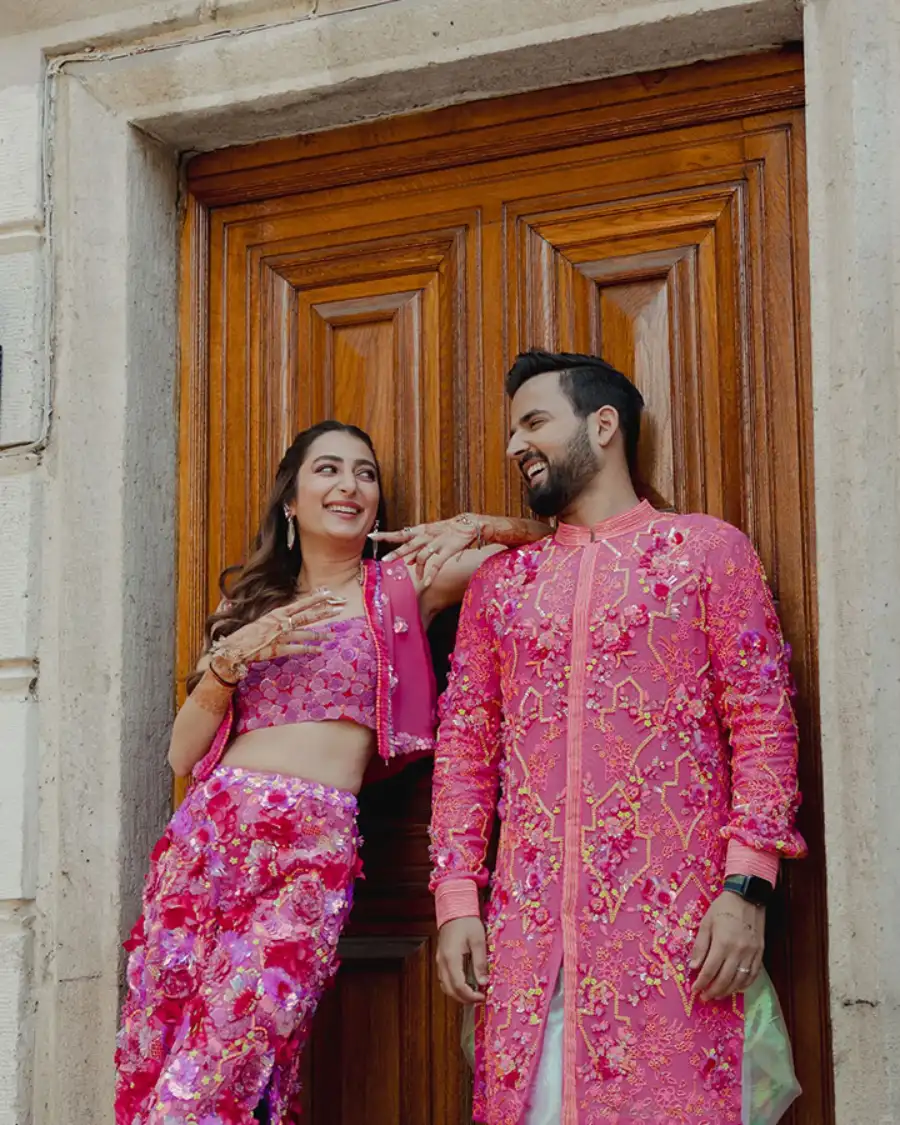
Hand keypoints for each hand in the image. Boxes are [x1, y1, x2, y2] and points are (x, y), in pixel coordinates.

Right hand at [210, 590, 343, 679]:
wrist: (234, 648)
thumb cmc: (247, 635)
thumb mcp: (263, 621)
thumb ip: (278, 619)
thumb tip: (289, 617)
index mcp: (277, 613)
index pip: (300, 604)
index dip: (315, 599)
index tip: (328, 594)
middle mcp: (281, 623)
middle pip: (307, 616)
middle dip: (324, 612)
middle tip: (339, 609)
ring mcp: (280, 636)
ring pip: (305, 634)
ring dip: (320, 634)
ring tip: (332, 635)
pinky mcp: (279, 649)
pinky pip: (298, 649)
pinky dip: (310, 649)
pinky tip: (320, 650)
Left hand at [372, 515, 484, 585]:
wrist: (471, 524)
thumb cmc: (448, 531)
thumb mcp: (431, 537)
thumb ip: (418, 548)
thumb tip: (407, 561)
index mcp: (421, 531)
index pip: (400, 533)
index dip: (386, 535)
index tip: (371, 535)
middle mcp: (427, 535)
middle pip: (408, 545)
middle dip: (396, 553)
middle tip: (384, 560)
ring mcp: (437, 542)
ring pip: (422, 555)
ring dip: (417, 568)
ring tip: (415, 578)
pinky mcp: (448, 549)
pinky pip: (437, 563)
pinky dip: (430, 573)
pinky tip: (425, 582)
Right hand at [436, 916, 488, 1002]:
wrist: (454, 908)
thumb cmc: (467, 922)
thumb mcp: (478, 941)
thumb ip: (480, 963)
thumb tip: (484, 982)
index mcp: (451, 958)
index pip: (458, 986)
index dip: (470, 996)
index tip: (482, 997)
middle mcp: (442, 962)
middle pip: (449, 989)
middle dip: (464, 998)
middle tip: (478, 998)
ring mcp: (439, 960)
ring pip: (445, 985)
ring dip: (457, 994)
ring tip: (473, 993)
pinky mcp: (440, 958)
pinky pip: (444, 978)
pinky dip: (453, 986)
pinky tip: (464, 983)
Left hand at [690, 891, 764, 1001]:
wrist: (748, 897)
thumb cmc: (722, 908)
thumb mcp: (706, 923)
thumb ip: (700, 946)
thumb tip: (694, 967)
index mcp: (722, 943)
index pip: (710, 970)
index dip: (702, 983)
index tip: (695, 990)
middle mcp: (738, 952)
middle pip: (725, 979)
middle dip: (713, 991)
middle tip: (705, 997)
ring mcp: (751, 954)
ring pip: (740, 981)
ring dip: (728, 991)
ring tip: (718, 995)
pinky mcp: (760, 953)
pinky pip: (753, 975)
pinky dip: (744, 985)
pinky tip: (736, 988)